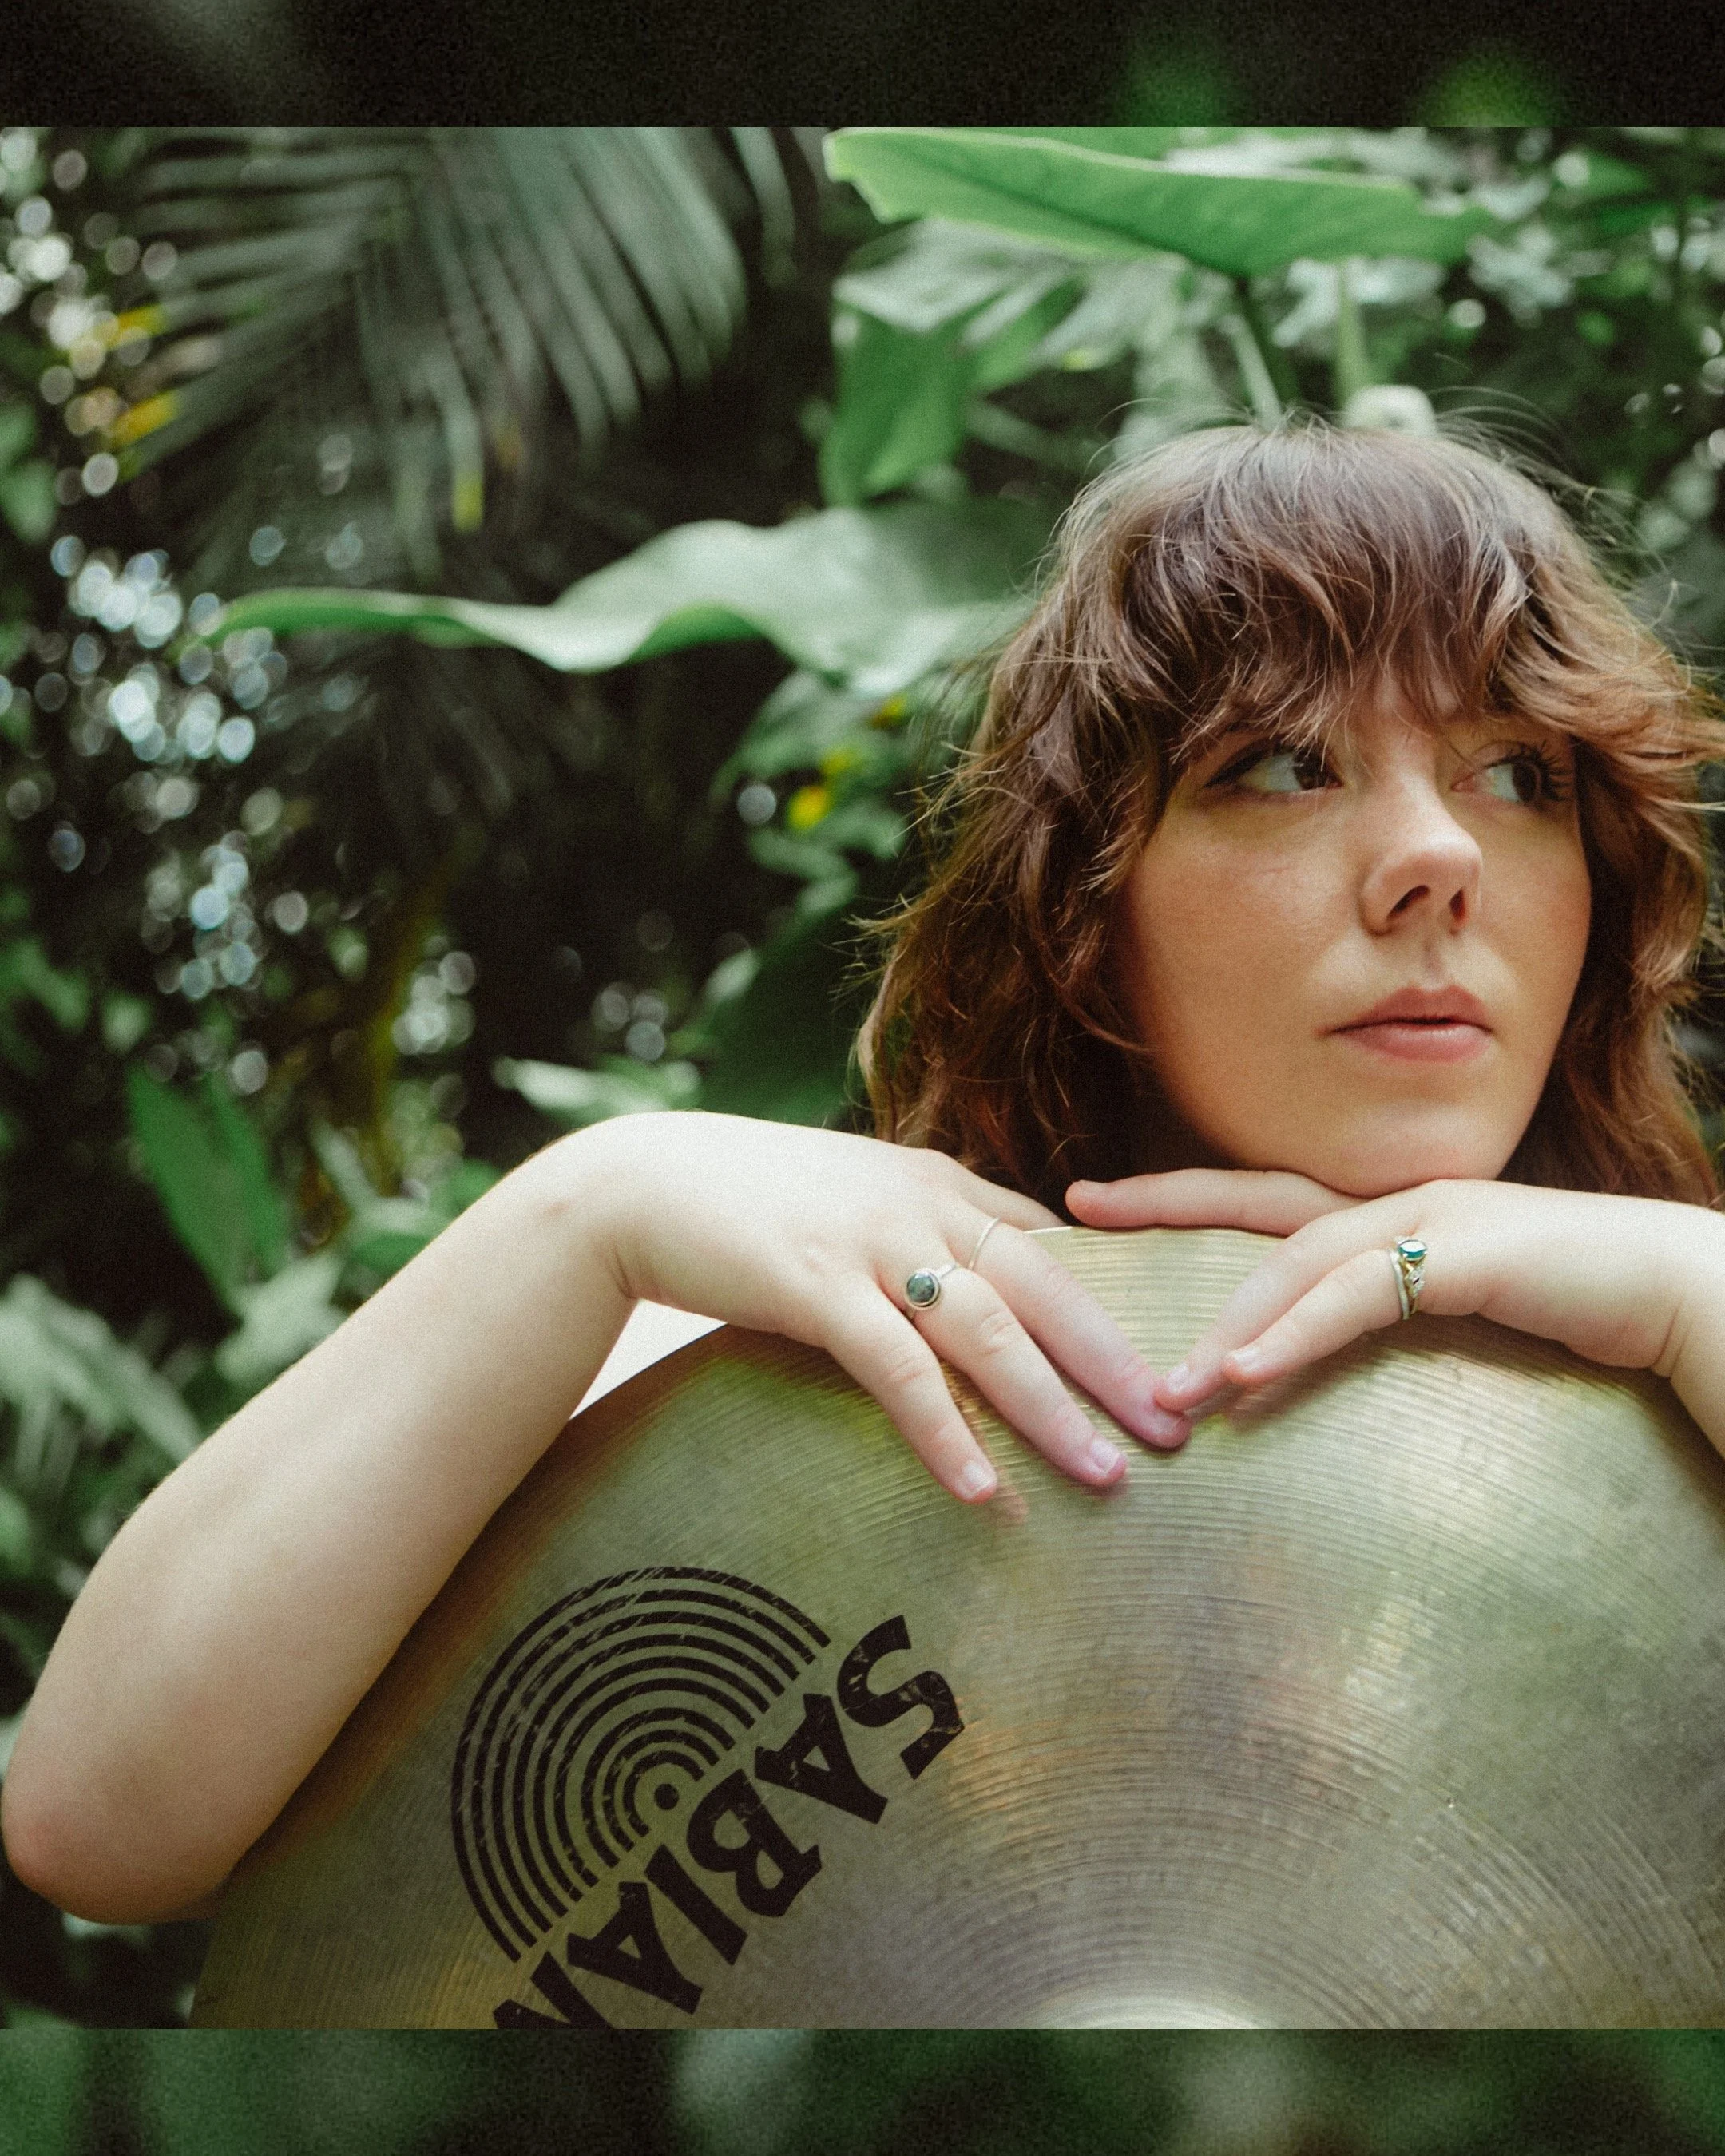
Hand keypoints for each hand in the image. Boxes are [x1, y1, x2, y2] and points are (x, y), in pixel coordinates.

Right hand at [587, 1113, 1187, 1504]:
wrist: (641, 1184)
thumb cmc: (754, 1204)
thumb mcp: (859, 1202)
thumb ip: (926, 1238)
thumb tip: (987, 1303)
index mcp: (942, 1183)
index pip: (1055, 1248)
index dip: (1120, 1306)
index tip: (1176, 1364)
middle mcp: (924, 1204)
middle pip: (1048, 1289)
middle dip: (1118, 1364)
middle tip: (1179, 1431)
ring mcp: (872, 1243)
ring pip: (989, 1329)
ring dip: (1052, 1407)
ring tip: (1106, 1475)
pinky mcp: (815, 1287)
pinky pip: (896, 1369)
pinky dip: (944, 1430)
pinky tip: (980, 1488)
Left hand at [1066, 1168, 1716, 1426]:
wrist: (1681, 1289)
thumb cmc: (1575, 1306)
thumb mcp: (1459, 1312)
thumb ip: (1383, 1319)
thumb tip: (1299, 1363)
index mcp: (1387, 1210)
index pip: (1263, 1196)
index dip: (1180, 1195)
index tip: (1100, 1200)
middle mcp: (1397, 1199)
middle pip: (1255, 1196)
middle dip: (1163, 1204)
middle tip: (1075, 1213)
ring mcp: (1433, 1218)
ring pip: (1297, 1260)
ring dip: (1225, 1323)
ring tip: (1160, 1382)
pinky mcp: (1468, 1256)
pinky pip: (1358, 1298)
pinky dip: (1294, 1336)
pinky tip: (1241, 1374)